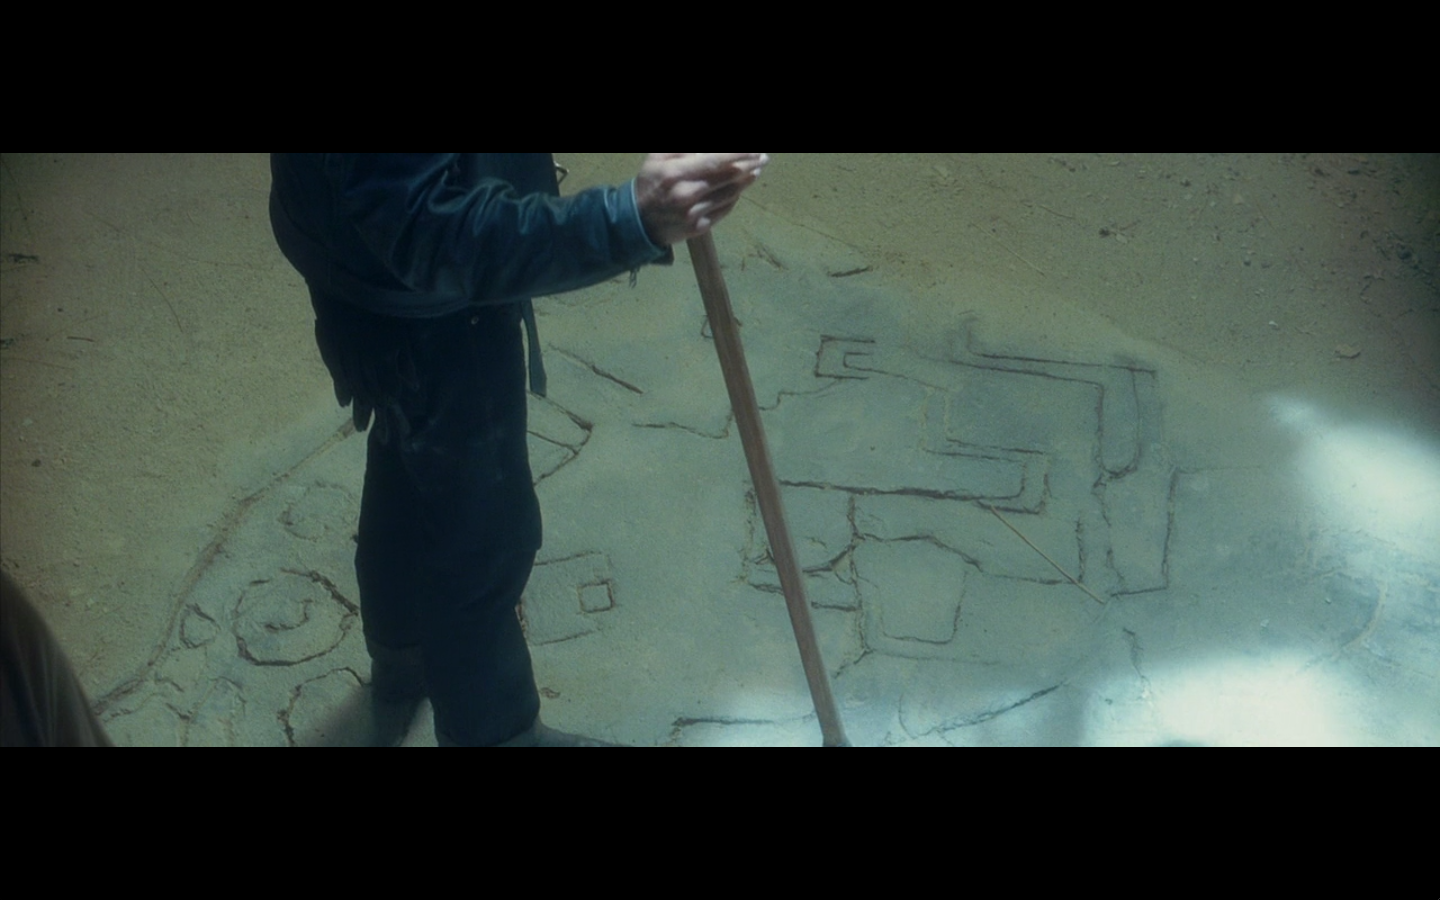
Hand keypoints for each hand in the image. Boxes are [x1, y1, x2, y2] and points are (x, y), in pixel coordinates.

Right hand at [635, 153, 767, 245]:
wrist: (637, 222)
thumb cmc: (650, 182)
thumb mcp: (659, 156)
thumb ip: (684, 148)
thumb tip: (709, 148)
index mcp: (676, 174)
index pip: (716, 161)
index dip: (739, 154)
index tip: (755, 149)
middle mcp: (687, 194)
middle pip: (729, 177)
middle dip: (750, 165)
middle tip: (763, 157)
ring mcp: (694, 214)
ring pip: (731, 194)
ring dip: (747, 181)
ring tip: (757, 169)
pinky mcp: (699, 228)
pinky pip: (725, 209)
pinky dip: (735, 196)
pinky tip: (739, 188)